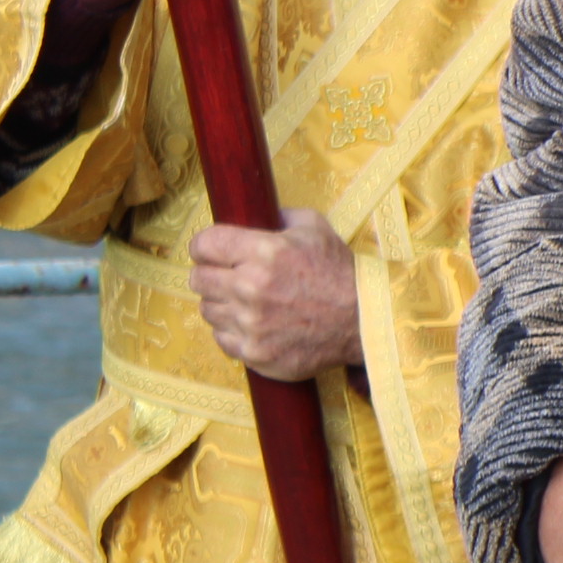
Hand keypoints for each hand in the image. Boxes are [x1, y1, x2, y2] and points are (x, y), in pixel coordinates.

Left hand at [187, 208, 362, 380]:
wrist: (365, 321)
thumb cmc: (340, 273)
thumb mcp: (315, 228)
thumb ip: (280, 215)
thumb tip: (253, 211)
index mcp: (264, 252)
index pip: (204, 245)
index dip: (206, 246)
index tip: (213, 251)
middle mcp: (251, 288)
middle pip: (198, 279)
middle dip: (211, 274)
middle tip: (229, 276)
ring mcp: (251, 324)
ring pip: (208, 309)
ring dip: (222, 303)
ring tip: (246, 302)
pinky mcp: (254, 352)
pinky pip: (221, 338)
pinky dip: (233, 331)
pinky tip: (254, 324)